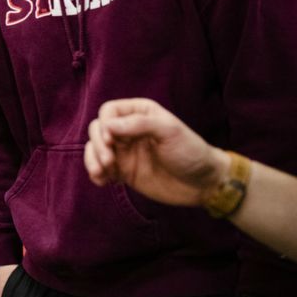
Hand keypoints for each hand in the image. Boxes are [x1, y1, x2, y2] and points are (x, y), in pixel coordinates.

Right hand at [84, 98, 227, 206]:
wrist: (204, 184)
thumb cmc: (190, 152)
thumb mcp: (170, 132)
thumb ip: (139, 124)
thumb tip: (107, 125)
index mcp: (140, 113)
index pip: (109, 111)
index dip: (105, 124)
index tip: (112, 141)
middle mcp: (128, 130)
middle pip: (97, 129)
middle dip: (98, 144)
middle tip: (109, 161)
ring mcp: (124, 151)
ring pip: (94, 149)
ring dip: (92, 160)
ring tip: (101, 174)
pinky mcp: (124, 171)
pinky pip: (100, 168)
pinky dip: (96, 174)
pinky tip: (102, 182)